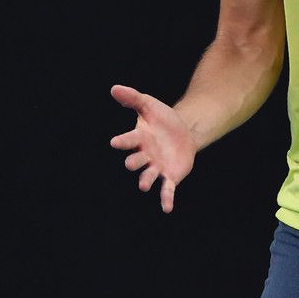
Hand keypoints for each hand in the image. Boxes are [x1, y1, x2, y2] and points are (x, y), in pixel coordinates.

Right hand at [109, 84, 196, 212]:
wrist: (184, 132)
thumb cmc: (163, 119)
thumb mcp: (150, 105)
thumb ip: (133, 98)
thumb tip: (114, 88)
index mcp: (139, 138)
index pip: (128, 140)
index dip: (122, 141)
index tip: (114, 142)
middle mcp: (145, 155)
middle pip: (136, 161)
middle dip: (133, 162)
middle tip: (131, 163)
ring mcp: (156, 167)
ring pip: (148, 176)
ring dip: (145, 180)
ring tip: (142, 185)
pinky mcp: (169, 176)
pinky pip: (166, 189)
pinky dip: (165, 199)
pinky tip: (167, 209)